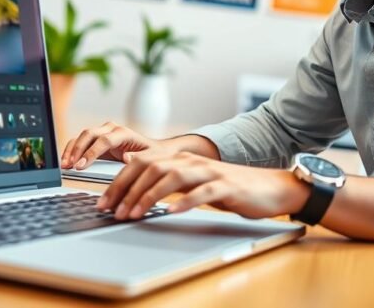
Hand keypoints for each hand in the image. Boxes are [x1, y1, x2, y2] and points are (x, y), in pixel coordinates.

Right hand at [61, 122, 169, 169]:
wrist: (153, 150)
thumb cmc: (151, 155)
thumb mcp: (148, 158)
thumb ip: (137, 157)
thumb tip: (127, 158)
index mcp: (123, 133)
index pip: (104, 140)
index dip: (91, 153)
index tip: (80, 166)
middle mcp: (111, 129)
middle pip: (90, 134)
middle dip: (78, 150)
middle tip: (70, 166)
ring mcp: (102, 131)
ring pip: (82, 136)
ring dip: (72, 150)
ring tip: (64, 165)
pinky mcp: (96, 138)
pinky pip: (80, 141)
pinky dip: (72, 150)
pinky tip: (66, 162)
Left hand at [97, 150, 308, 220]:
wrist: (268, 188)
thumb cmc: (228, 188)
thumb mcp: (192, 180)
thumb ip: (163, 173)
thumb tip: (131, 163)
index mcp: (181, 159)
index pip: (142, 164)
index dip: (120, 182)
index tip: (105, 202)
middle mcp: (192, 161)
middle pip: (152, 168)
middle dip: (127, 190)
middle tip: (112, 210)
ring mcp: (210, 172)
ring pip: (173, 178)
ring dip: (149, 196)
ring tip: (134, 213)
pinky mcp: (227, 186)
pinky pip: (203, 192)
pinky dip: (186, 201)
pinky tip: (172, 211)